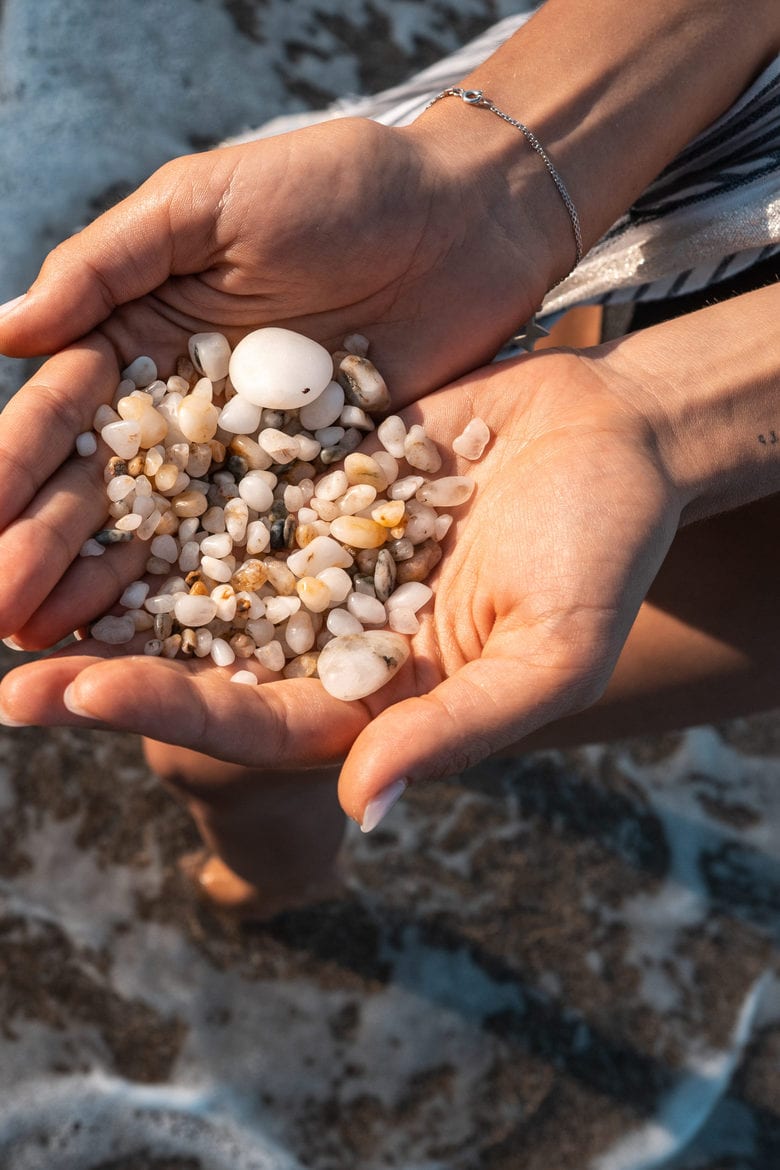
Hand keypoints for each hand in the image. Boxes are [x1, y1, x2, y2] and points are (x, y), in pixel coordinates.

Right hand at [0, 114, 558, 644]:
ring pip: (166, 529)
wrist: (466, 219)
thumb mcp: (207, 202)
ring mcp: (252, 454)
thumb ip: (109, 265)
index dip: (16, 467)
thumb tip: (3, 333)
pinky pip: (257, 544)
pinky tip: (166, 642)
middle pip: (101, 486)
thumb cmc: (337, 184)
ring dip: (107, 586)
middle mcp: (187, 406)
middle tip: (0, 612)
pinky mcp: (319, 484)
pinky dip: (212, 589)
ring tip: (50, 639)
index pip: (63, 413)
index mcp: (142, 334)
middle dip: (44, 546)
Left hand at [0, 348, 682, 827]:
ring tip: (18, 570)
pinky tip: (90, 466)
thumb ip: (457, 729)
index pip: (255, 720)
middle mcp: (330, 630)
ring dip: (111, 580)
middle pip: (201, 658)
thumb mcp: (549, 652)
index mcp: (378, 694)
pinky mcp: (314, 476)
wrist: (619, 437)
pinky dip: (163, 483)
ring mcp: (316, 551)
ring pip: (196, 573)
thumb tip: (364, 801)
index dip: (166, 711)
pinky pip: (229, 483)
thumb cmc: (606, 552)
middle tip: (1, 666)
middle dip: (101, 665)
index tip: (73, 696)